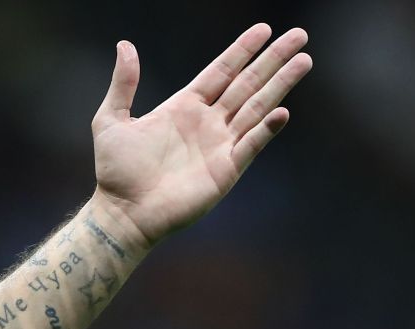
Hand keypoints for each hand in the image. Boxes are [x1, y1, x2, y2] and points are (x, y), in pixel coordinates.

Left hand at [90, 24, 312, 245]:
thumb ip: (123, 84)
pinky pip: (250, 145)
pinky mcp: (225, 170)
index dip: (242, 50)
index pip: (221, 71)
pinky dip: (266, 130)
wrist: (122, 213)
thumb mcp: (110, 120)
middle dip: (273, 60)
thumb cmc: (115, 172)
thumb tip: (125, 45)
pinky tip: (282, 111)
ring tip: (304, 61)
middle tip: (299, 35)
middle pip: (247, 83)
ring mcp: (219, 145)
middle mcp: (207, 123)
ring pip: (257, 108)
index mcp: (184, 107)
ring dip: (280, 85)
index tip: (265, 29)